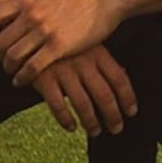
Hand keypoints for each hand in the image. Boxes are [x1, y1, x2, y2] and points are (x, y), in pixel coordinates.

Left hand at [0, 0, 126, 81]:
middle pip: (0, 42)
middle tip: (4, 62)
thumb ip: (31, 5)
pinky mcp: (58, 47)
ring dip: (9, 69)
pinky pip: (30, 68)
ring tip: (13, 73)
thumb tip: (17, 14)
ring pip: (12, 57)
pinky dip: (22, 77)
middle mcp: (31, 15)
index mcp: (27, 1)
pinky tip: (22, 81)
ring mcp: (44, 31)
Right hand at [27, 42, 141, 134]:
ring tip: (95, 132)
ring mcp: (63, 70)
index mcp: (97, 51)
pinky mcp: (43, 78)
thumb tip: (124, 75)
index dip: (127, 97)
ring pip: (83, 104)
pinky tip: (71, 127)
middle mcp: (83, 61)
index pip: (119, 78)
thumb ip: (102, 59)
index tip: (131, 112)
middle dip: (112, 115)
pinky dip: (66, 120)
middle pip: (104, 95)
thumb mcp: (86, 42)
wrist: (29, 30)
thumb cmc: (63, 39)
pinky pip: (58, 106)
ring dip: (91, 122)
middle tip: (116, 129)